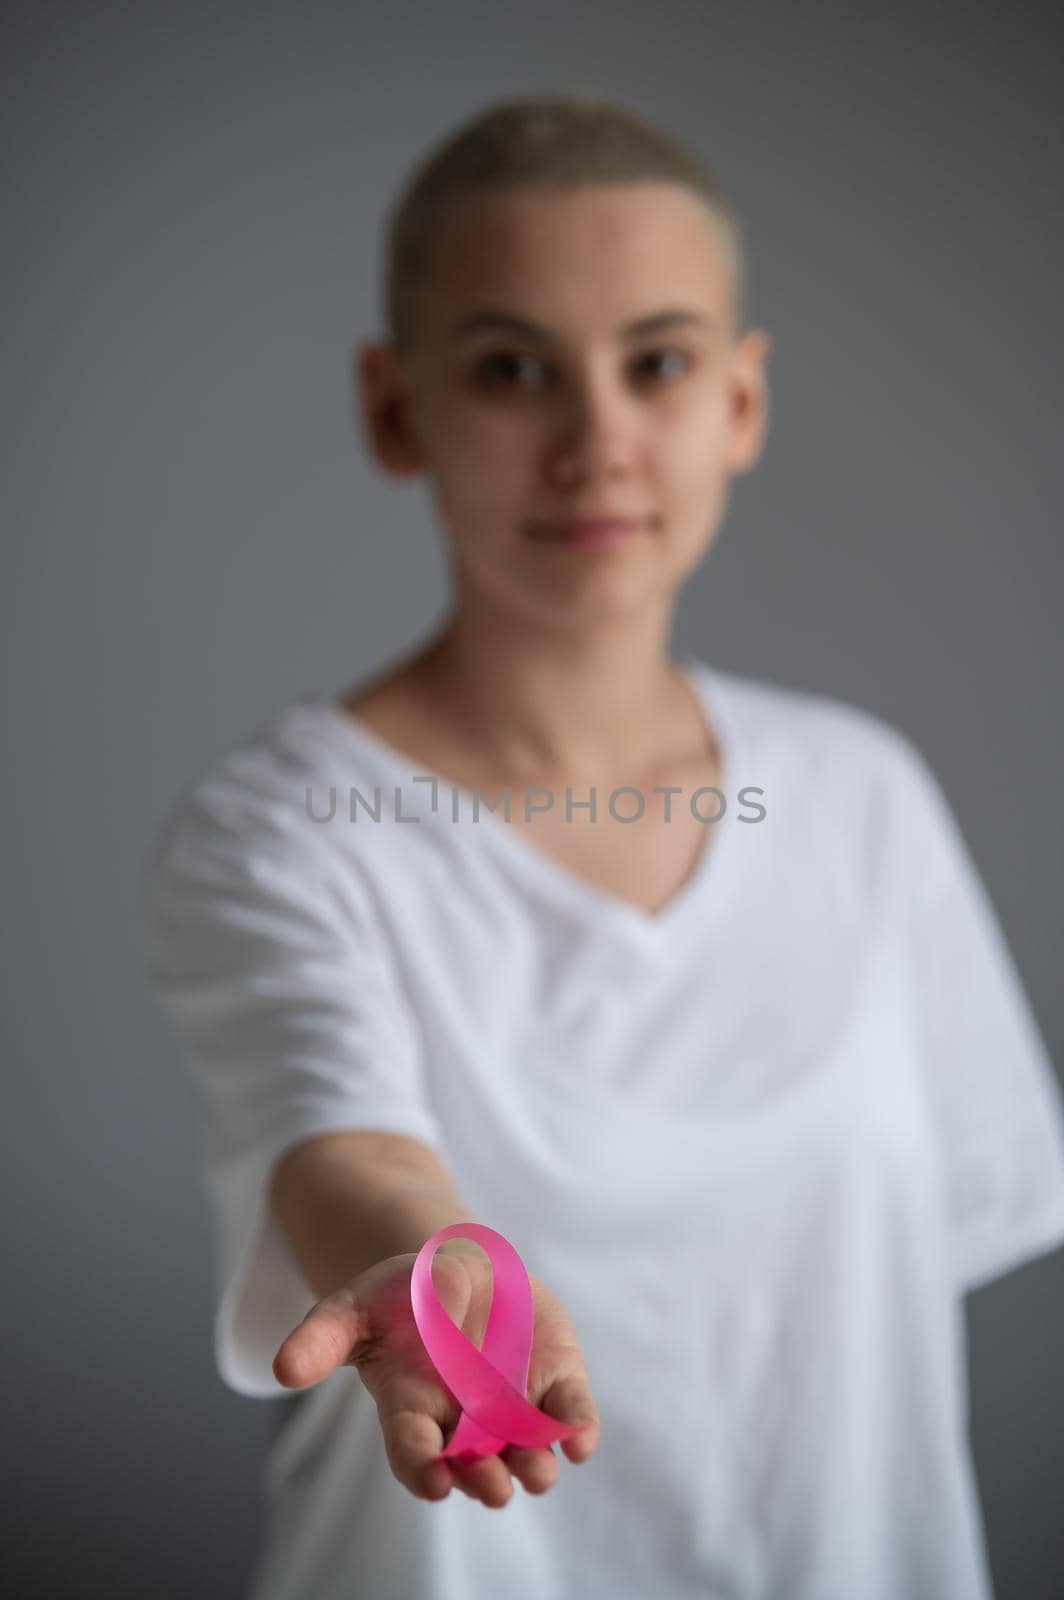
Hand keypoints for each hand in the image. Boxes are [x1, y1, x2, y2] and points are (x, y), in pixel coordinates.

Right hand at [273, 1247, 600, 1507]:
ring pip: (525, 1450)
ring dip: (533, 1465)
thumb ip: (322, 1337)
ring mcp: (512, 1404)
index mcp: (412, 1409)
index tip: (435, 1482)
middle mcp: (464, 1421)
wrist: (458, 1267)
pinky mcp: (552, 1379)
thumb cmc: (400, 1297)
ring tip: (539, 1474)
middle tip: (495, 1490)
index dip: (424, 1470)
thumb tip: (281, 1369)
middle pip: (474, 1465)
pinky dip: (577, 1427)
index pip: (414, 1452)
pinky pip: (567, 1411)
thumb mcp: (353, 1307)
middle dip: (485, 1480)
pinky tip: (580, 1439)